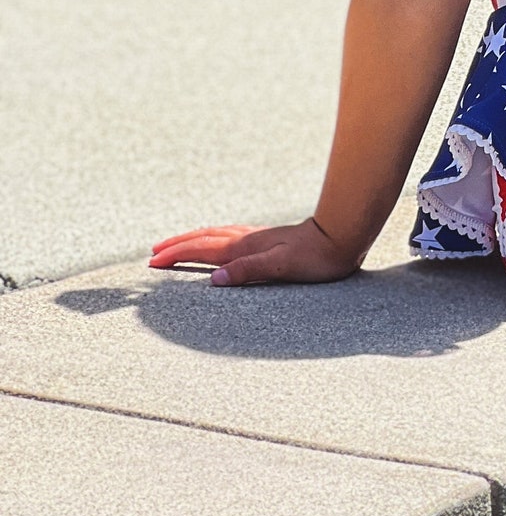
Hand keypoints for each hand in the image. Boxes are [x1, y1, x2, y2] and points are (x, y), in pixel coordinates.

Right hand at [148, 217, 360, 285]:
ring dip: (193, 240)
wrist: (342, 236)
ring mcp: (257, 237)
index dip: (176, 255)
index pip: (202, 250)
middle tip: (154, 253)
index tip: (153, 262)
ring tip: (177, 245)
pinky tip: (219, 242)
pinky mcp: (268, 239)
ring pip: (216, 235)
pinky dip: (214, 239)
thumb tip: (214, 280)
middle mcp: (247, 240)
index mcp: (245, 248)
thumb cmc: (316, 257)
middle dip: (177, 245)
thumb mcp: (282, 268)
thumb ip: (248, 271)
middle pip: (204, 239)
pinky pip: (230, 236)